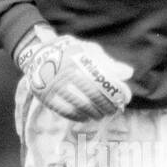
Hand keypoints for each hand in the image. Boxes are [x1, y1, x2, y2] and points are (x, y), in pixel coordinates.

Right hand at [15, 26, 133, 120]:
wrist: (38, 53)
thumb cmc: (69, 52)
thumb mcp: (88, 50)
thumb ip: (108, 62)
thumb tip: (128, 73)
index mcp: (79, 59)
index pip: (104, 79)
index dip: (117, 91)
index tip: (126, 97)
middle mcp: (66, 72)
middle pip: (94, 95)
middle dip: (108, 105)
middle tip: (115, 109)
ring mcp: (55, 86)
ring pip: (81, 105)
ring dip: (95, 113)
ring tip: (101, 115)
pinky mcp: (46, 96)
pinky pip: (65, 111)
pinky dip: (78, 117)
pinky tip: (86, 117)